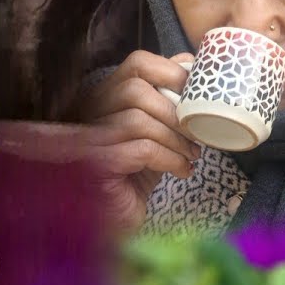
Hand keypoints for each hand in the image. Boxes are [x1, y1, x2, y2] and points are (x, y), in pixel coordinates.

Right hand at [83, 50, 201, 232]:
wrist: (118, 221)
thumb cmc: (136, 174)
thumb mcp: (154, 131)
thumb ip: (165, 99)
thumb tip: (190, 63)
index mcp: (104, 97)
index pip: (136, 63)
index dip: (171, 72)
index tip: (195, 94)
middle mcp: (89, 113)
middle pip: (134, 88)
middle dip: (175, 111)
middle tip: (196, 135)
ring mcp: (88, 139)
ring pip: (137, 120)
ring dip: (175, 138)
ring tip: (191, 155)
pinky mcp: (97, 166)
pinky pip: (140, 149)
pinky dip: (169, 159)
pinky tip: (181, 171)